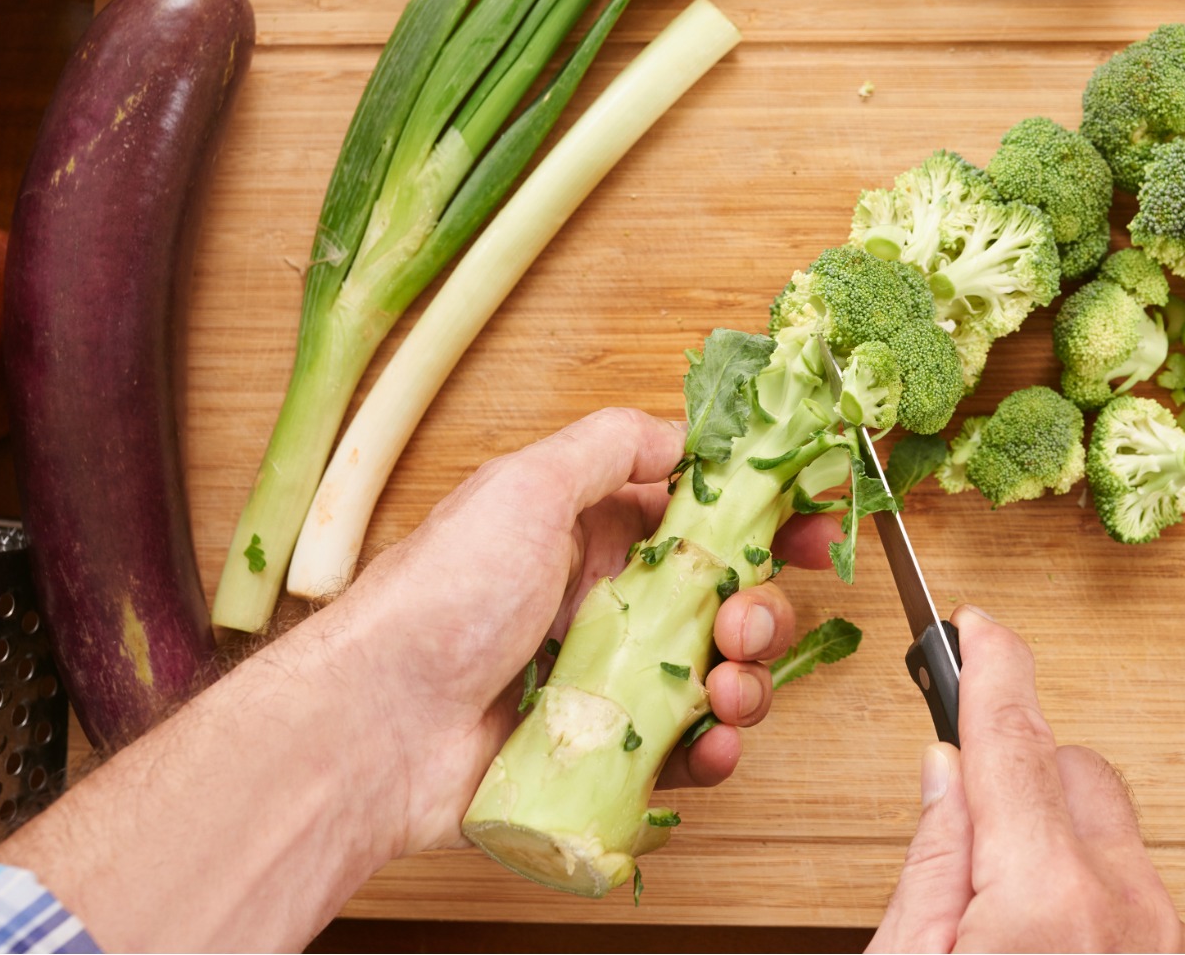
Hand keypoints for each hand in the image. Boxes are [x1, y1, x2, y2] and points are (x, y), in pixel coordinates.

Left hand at [324, 407, 839, 856]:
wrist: (375, 726)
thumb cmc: (439, 599)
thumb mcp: (524, 486)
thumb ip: (609, 446)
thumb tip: (682, 434)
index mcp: (582, 531)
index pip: (694, 513)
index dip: (759, 516)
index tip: (809, 523)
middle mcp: (597, 601)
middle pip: (716, 596)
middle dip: (757, 604)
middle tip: (747, 617)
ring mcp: (600, 679)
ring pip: (710, 673)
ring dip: (745, 676)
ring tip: (728, 684)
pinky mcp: (597, 751)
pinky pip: (679, 748)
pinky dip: (713, 747)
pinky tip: (713, 742)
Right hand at [868, 607, 1184, 953]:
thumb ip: (931, 864)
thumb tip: (946, 771)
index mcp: (1049, 898)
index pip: (1013, 742)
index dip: (990, 670)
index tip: (977, 627)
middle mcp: (1125, 906)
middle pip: (1074, 773)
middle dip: (1018, 784)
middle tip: (963, 848)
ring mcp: (1163, 936)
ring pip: (1108, 829)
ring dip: (1057, 847)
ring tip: (1007, 923)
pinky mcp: (1179, 953)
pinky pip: (1133, 884)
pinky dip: (1090, 894)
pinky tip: (1050, 943)